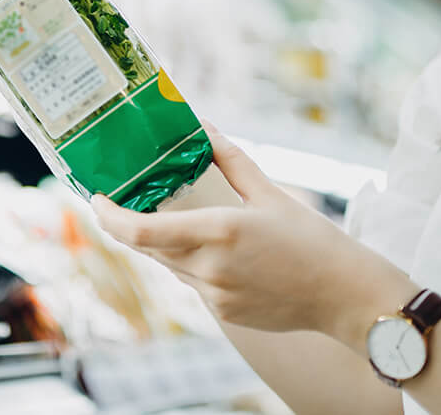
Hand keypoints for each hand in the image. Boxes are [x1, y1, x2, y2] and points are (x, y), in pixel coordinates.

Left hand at [90, 124, 414, 340]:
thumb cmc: (312, 239)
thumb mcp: (270, 192)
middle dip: (133, 224)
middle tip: (128, 198)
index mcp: (217, 231)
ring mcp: (214, 294)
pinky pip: (193, 283)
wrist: (344, 295)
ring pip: (170, 265)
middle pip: (148, 247)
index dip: (108, 217)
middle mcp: (209, 267)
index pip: (139, 231)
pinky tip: (219, 250)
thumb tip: (203, 129)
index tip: (96, 199)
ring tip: (178, 218)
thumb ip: (230, 160)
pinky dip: (193, 263)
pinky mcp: (224, 312)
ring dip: (165, 243)